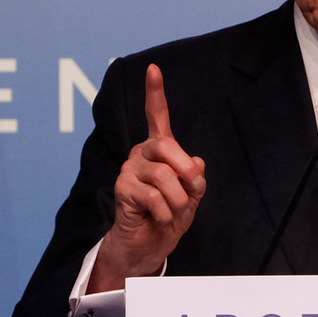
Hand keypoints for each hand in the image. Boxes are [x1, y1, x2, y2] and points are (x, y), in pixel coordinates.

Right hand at [89, 64, 206, 291]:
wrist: (147, 248)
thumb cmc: (168, 218)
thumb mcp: (191, 197)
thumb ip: (194, 178)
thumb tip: (195, 162)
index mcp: (158, 151)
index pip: (157, 117)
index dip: (155, 92)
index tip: (153, 68)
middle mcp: (140, 154)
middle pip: (167, 146)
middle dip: (185, 170)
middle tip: (191, 190)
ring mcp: (129, 170)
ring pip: (165, 176)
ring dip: (178, 200)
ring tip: (172, 211)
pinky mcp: (122, 189)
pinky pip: (155, 197)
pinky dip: (166, 213)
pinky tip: (159, 219)